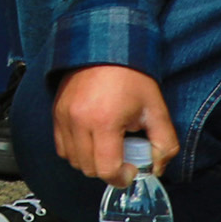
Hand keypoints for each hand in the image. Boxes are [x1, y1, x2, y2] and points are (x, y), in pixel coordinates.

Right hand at [49, 63, 178, 185]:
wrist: (107, 45)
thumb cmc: (131, 76)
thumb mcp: (156, 110)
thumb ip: (164, 144)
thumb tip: (155, 168)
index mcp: (104, 121)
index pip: (106, 169)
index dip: (122, 177)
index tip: (131, 168)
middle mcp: (78, 121)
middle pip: (89, 169)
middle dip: (108, 169)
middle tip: (123, 155)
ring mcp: (63, 116)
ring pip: (73, 160)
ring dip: (91, 161)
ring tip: (107, 145)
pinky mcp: (56, 111)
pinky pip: (61, 146)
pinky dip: (76, 151)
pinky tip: (92, 139)